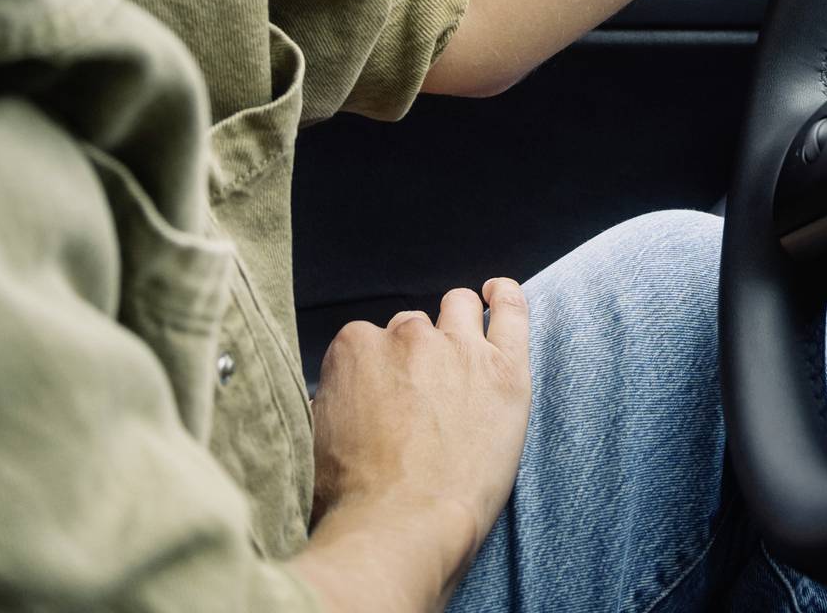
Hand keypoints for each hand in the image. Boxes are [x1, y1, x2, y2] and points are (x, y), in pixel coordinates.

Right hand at [293, 280, 530, 609]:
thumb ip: (330, 397)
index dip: (376, 371)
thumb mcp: (314, 436)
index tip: (382, 399)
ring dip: (457, 324)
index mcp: (355, 347)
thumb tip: (336, 391)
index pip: (368, 340)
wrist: (401, 528)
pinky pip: (512, 311)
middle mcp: (408, 336)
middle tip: (421, 398)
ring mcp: (460, 348)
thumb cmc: (352, 498)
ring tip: (460, 355)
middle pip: (413, 327)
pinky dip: (506, 297)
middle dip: (415, 354)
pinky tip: (500, 296)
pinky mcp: (505, 368)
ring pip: (459, 308)